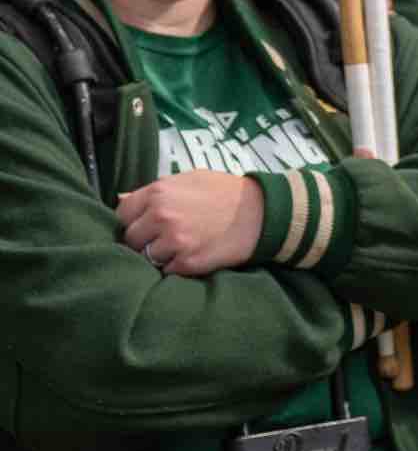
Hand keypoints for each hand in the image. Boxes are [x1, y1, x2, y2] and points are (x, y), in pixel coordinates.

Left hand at [115, 172, 263, 277]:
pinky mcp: (188, 262)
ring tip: (182, 247)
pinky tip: (193, 256)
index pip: (121, 214)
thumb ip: (155, 190)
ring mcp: (174, 241)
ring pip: (147, 257)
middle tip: (166, 237)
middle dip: (145, 240)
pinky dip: (176, 267)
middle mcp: (162, 216)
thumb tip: (120, 199)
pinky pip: (166, 271)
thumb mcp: (190, 179)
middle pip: (131, 239)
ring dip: (161, 256)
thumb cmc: (225, 193)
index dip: (133, 221)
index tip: (146, 224)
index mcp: (159, 192)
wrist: (264, 213)